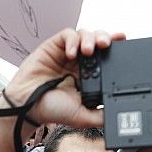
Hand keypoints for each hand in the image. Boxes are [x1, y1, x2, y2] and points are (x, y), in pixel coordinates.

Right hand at [3, 29, 124, 128]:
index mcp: (89, 76)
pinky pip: (67, 34)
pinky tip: (71, 53)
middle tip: (107, 45)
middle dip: (105, 38)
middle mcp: (79, 62)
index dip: (115, 48)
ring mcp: (66, 53)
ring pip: (84, 34)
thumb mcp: (82, 116)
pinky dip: (72, 40)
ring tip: (88, 51)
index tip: (124, 43)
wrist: (28, 107)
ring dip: (90, 39)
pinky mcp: (53, 46)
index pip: (106, 57)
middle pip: (97, 41)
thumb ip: (100, 115)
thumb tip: (118, 114)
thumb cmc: (51, 111)